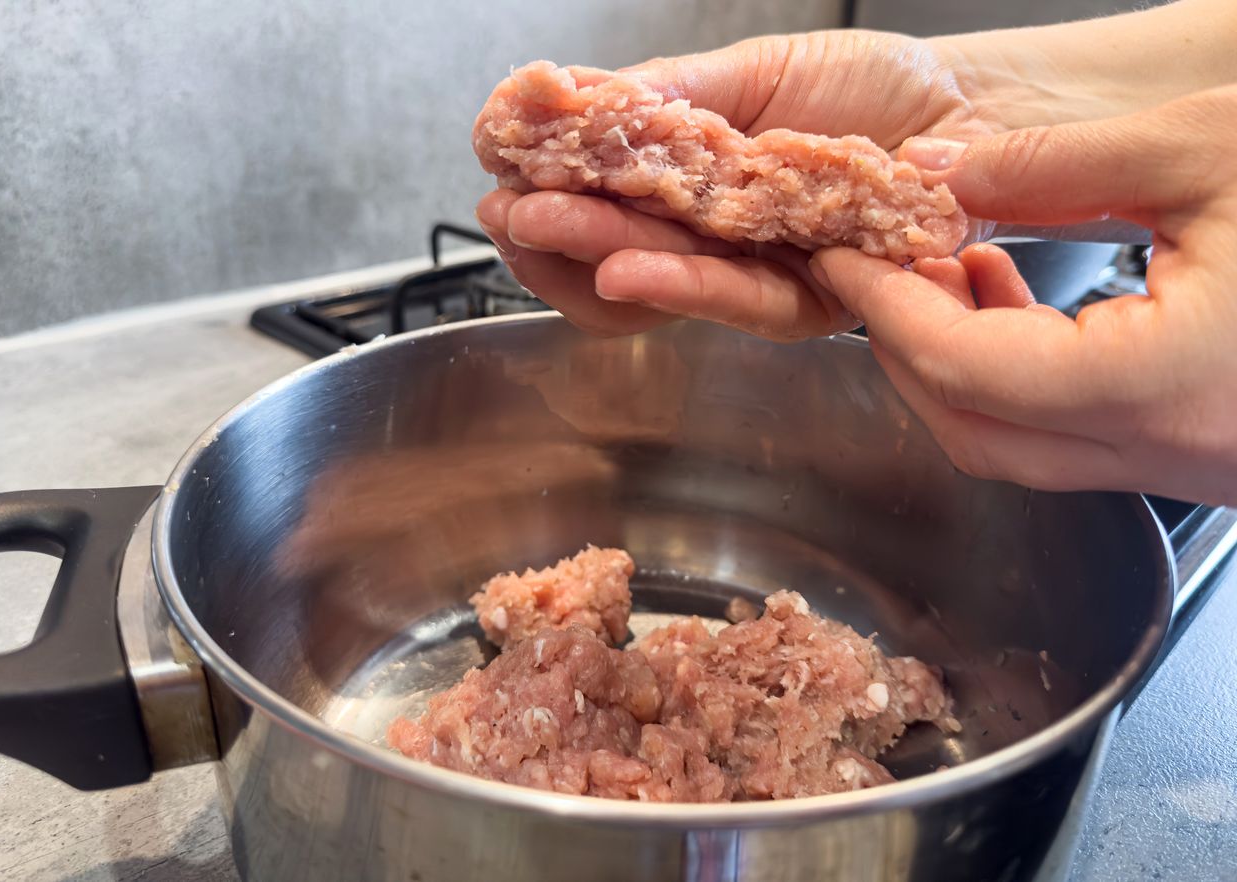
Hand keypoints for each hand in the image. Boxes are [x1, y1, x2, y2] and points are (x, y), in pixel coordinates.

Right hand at [476, 31, 1000, 338]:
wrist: (980, 107)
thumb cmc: (878, 86)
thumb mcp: (756, 74)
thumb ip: (669, 97)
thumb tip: (572, 96)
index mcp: (693, 182)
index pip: (601, 203)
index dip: (548, 194)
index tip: (501, 170)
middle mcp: (717, 238)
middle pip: (614, 257)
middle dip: (555, 233)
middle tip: (510, 210)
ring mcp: (759, 273)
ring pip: (662, 286)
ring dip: (596, 255)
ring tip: (543, 229)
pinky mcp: (812, 304)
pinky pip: (738, 302)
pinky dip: (681, 286)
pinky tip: (627, 267)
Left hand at [812, 88, 1236, 504]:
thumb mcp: (1213, 147)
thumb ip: (1061, 164)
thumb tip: (943, 169)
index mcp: (1164, 383)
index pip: (964, 367)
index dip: (881, 308)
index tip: (839, 252)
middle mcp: (1166, 449)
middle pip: (967, 425)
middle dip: (899, 342)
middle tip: (873, 257)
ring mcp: (1180, 465)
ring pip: (1008, 444)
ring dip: (950, 359)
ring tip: (941, 260)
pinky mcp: (1190, 450)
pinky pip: (1062, 434)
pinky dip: (1007, 372)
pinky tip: (1007, 290)